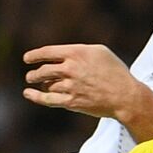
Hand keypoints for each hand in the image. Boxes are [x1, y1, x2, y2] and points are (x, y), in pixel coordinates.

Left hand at [23, 43, 141, 118]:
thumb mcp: (100, 52)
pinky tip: (28, 93)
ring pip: (47, 85)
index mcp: (76, 53)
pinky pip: (48, 99)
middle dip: (34, 74)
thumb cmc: (115, 72)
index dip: (34, 55)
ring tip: (42, 85)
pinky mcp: (71, 102)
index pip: (47, 52)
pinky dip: (35, 96)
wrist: (125, 96)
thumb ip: (79, 50)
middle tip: (32, 76)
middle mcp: (70, 68)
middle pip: (43, 70)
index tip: (27, 59)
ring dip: (42, 85)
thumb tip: (64, 55)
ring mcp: (70, 86)